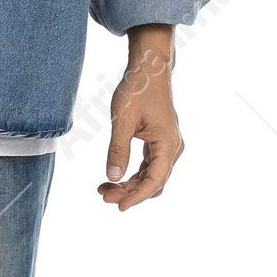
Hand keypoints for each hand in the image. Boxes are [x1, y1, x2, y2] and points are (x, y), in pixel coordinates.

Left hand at [98, 26, 182, 211]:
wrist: (149, 70)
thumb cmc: (137, 91)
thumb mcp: (123, 121)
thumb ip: (118, 149)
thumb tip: (113, 176)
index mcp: (168, 144)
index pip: (155, 180)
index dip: (137, 196)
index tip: (119, 206)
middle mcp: (172, 148)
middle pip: (154, 181)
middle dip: (130, 192)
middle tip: (103, 196)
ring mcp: (167, 145)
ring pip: (151, 175)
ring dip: (130, 185)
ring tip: (104, 188)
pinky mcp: (159, 142)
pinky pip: (149, 166)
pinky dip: (132, 174)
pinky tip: (114, 177)